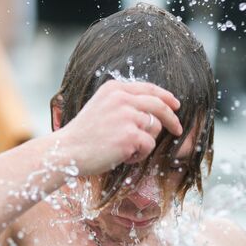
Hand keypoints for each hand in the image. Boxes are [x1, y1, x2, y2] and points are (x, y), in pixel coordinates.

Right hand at [57, 80, 182, 175]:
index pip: (148, 88)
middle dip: (172, 118)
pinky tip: (122, 157)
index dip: (165, 97)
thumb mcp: (100, 108)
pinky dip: (139, 155)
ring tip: (125, 150)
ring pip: (154, 128)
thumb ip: (121, 104)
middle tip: (178, 129)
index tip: (175, 105)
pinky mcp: (130, 135)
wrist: (67, 152)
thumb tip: (150, 111)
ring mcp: (127, 116)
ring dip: (144, 143)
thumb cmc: (82, 137)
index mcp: (114, 89)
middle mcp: (122, 98)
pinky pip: (148, 146)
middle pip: (158, 105)